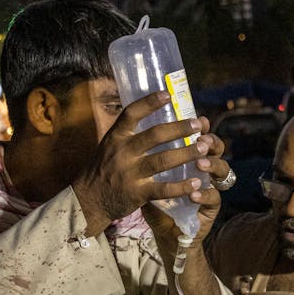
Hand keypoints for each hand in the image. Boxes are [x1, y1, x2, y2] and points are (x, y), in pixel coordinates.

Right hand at [73, 92, 207, 234]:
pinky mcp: (137, 193)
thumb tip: (156, 115)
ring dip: (186, 153)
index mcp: (116, 137)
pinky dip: (181, 187)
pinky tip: (196, 183)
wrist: (89, 200)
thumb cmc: (104, 169)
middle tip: (198, 125)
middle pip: (155, 135)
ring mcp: (130, 173)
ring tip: (204, 148)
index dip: (150, 102)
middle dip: (179, 128)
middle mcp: (123, 152)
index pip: (132, 113)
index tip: (168, 94)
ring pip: (163, 160)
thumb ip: (129, 134)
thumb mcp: (110, 146)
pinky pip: (163, 189)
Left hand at [143, 127, 231, 247]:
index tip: (200, 120)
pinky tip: (193, 193)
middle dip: (211, 142)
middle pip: (216, 150)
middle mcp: (203, 170)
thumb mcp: (147, 177)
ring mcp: (210, 187)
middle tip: (202, 139)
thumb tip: (133, 134)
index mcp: (190, 158)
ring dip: (212, 164)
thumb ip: (145, 159)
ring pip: (222, 170)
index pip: (201, 137)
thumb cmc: (155, 201)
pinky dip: (204, 194)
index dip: (203, 128)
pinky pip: (214, 197)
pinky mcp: (211, 207)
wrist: (164, 232)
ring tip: (200, 164)